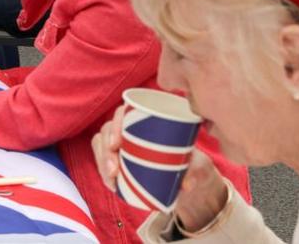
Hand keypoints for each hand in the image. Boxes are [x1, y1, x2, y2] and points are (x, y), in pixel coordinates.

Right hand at [92, 105, 228, 229]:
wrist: (189, 176)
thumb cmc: (192, 162)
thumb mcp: (197, 164)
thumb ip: (194, 170)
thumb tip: (186, 184)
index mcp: (146, 119)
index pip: (123, 113)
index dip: (116, 124)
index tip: (116, 144)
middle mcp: (129, 129)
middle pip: (107, 130)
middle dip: (105, 149)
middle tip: (114, 170)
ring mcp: (122, 144)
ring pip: (101, 146)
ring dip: (102, 162)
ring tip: (112, 179)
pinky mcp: (119, 161)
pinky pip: (104, 163)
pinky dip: (105, 174)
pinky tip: (112, 185)